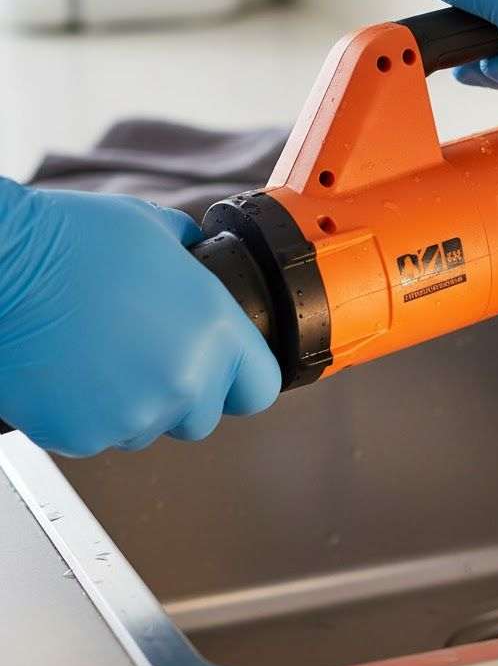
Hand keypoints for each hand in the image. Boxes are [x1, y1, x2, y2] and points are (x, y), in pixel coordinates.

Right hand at [0, 181, 280, 456]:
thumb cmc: (69, 240)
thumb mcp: (155, 228)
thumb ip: (190, 255)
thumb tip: (194, 257)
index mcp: (217, 331)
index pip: (260, 387)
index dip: (243, 380)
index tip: (228, 375)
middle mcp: (185, 379)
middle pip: (203, 417)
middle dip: (181, 395)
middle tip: (145, 357)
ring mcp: (134, 414)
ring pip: (147, 430)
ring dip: (132, 405)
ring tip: (99, 357)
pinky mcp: (82, 436)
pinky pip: (96, 437)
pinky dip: (83, 415)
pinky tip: (68, 372)